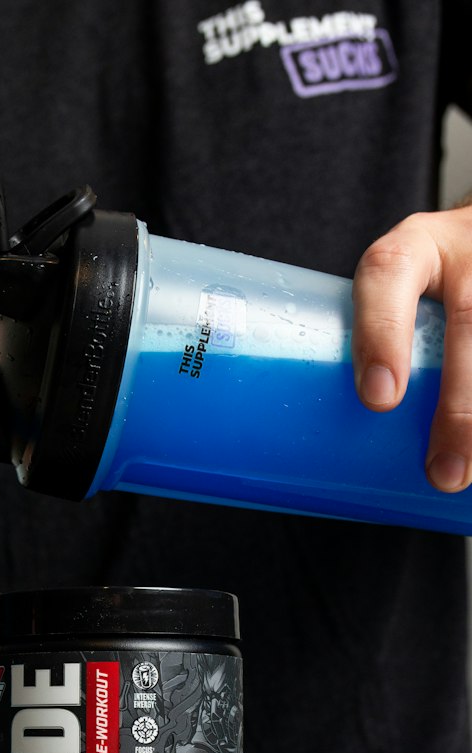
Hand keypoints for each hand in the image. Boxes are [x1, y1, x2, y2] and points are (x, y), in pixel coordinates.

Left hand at [352, 204, 471, 492]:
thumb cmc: (424, 289)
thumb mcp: (393, 296)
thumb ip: (369, 349)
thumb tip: (325, 457)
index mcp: (412, 250)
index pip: (389, 276)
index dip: (383, 335)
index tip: (380, 400)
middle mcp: (466, 253)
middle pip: (470, 323)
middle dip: (458, 406)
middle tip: (442, 472)